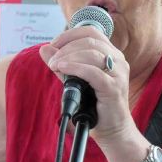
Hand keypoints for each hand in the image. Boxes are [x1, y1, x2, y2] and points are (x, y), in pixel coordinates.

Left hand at [39, 25, 135, 143]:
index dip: (69, 35)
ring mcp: (118, 73)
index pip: (90, 32)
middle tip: (51, 60)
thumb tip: (44, 49)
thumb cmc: (95, 106)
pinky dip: (75, 68)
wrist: (112, 130)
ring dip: (68, 57)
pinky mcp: (113, 87)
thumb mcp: (75, 81)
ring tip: (54, 66)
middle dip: (65, 47)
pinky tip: (62, 69)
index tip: (53, 45)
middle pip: (90, 40)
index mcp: (111, 54)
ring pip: (91, 53)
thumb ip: (62, 64)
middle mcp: (118, 60)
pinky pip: (92, 72)